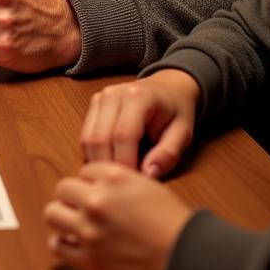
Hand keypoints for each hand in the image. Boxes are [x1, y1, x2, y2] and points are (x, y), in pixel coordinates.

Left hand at [44, 161, 193, 269]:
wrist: (187, 259)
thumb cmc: (174, 223)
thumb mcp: (148, 186)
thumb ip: (118, 180)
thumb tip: (97, 182)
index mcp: (113, 177)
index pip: (84, 171)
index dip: (91, 182)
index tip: (98, 192)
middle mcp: (97, 200)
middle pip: (63, 188)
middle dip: (73, 197)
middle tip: (83, 208)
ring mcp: (90, 230)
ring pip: (52, 213)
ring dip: (62, 217)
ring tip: (73, 224)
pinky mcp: (89, 259)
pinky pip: (57, 246)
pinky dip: (63, 244)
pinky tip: (73, 244)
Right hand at [80, 70, 200, 176]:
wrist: (167, 87)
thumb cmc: (175, 111)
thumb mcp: (183, 133)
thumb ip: (168, 154)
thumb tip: (148, 174)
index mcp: (138, 97)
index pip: (123, 136)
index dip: (126, 162)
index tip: (135, 182)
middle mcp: (113, 94)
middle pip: (100, 138)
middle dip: (109, 166)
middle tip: (124, 183)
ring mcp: (100, 97)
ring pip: (88, 139)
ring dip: (99, 162)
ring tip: (118, 174)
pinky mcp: (93, 104)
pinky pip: (85, 136)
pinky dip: (94, 154)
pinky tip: (111, 162)